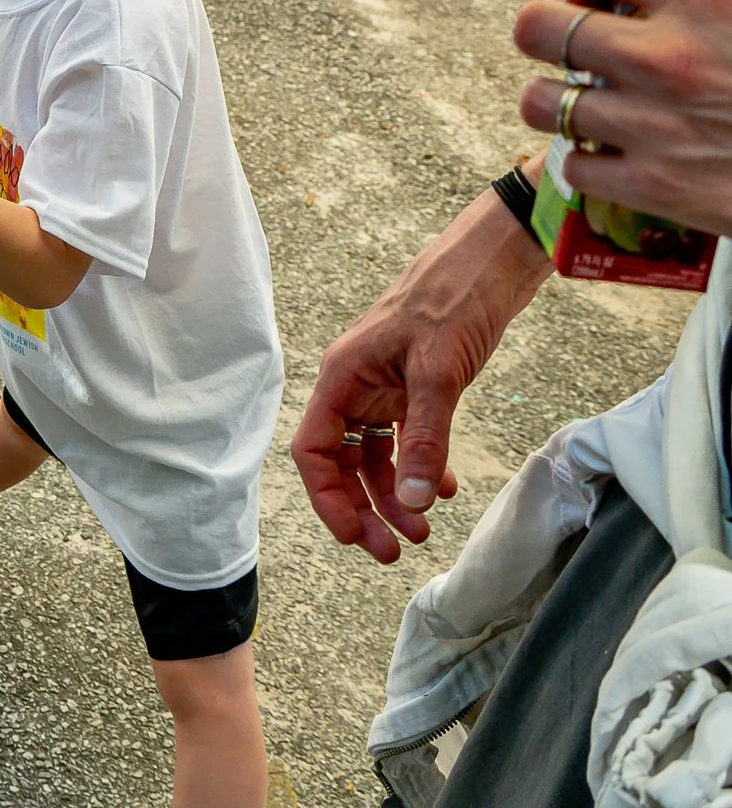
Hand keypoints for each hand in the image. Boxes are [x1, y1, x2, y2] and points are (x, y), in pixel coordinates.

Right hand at [290, 188, 550, 562]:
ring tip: (422, 530)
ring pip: (376, 456)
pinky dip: (421, 466)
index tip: (357, 536)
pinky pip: (406, 437)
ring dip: (396, 495)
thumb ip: (425, 438)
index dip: (329, 499)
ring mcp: (385, 385)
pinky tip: (443, 487)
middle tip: (394, 550)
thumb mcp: (440, 372)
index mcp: (343, 376)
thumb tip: (413, 502)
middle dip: (365, 508)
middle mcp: (356, 383)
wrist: (493, 257)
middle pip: (343, 462)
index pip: (315, 451)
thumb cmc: (455, 296)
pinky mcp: (415, 384)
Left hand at [515, 0, 731, 237]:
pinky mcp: (654, 188)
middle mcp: (664, 58)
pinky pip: (574, 169)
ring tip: (586, 101)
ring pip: (540, 100)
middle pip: (538, 26)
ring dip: (556, 97)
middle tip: (574, 44)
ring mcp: (650, 126)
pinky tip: (615, 154)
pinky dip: (587, 162)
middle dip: (549, 30)